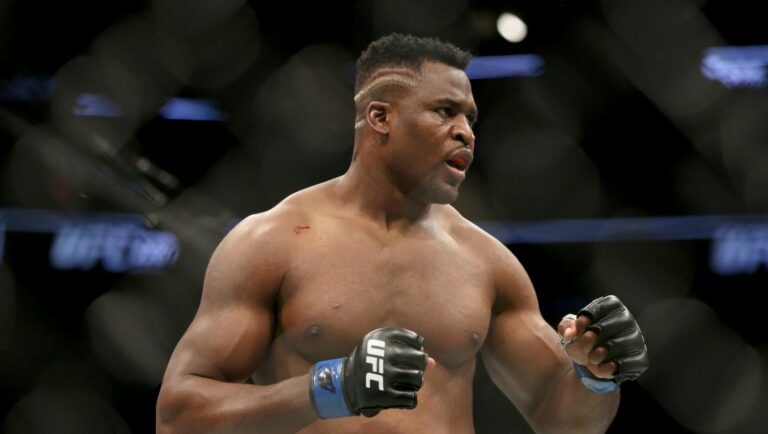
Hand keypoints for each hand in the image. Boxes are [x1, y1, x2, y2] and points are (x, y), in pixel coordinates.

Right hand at [309, 327, 430, 417]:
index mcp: (379, 337)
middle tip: (413, 370)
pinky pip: (411, 398)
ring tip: (408, 382)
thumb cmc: (371, 363)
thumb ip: (409, 354)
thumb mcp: (384, 351)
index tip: (412, 352)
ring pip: (417, 379)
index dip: (417, 347)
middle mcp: (380, 353)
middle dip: (420, 366)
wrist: (344, 384)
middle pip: (419, 359)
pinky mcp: (381, 395)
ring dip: (416, 382)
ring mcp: (381, 374)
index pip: (415, 340)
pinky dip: (410, 398)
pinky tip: (402, 395)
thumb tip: (433, 363)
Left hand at [558, 295, 648, 383]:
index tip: (579, 326)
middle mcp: (627, 319)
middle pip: (605, 327)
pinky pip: (623, 365)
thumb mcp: (570, 329)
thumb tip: (570, 332)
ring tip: (591, 357)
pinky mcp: (640, 359)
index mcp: (612, 306)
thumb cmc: (583, 339)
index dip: (586, 318)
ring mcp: (636, 339)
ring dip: (596, 355)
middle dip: (588, 339)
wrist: (593, 362)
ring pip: (614, 346)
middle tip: (583, 346)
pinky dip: (606, 368)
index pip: (601, 307)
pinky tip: (601, 366)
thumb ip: (566, 326)